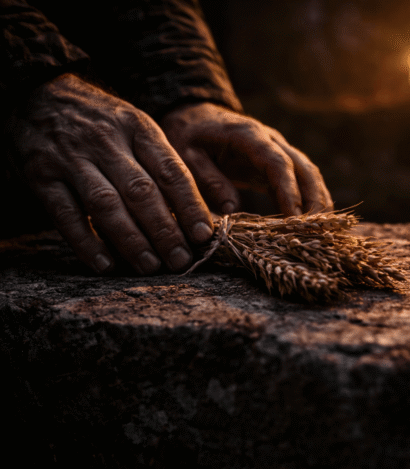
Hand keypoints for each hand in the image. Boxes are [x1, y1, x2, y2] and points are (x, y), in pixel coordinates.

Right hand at [6, 73, 213, 273]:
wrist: (39, 94)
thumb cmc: (102, 121)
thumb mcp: (136, 128)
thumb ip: (162, 164)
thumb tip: (195, 214)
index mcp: (138, 128)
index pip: (171, 171)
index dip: (190, 206)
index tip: (202, 236)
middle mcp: (106, 141)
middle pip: (141, 191)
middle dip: (165, 230)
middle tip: (181, 260)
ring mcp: (71, 157)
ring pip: (105, 204)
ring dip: (131, 240)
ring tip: (150, 266)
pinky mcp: (40, 174)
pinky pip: (65, 214)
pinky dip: (86, 242)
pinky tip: (105, 264)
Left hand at [160, 102, 332, 215]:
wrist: (194, 116)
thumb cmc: (188, 136)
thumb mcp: (186, 156)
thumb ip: (209, 180)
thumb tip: (231, 210)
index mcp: (250, 136)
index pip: (279, 164)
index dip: (289, 191)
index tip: (294, 218)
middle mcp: (272, 140)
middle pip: (304, 169)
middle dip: (314, 200)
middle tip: (316, 231)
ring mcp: (280, 150)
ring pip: (309, 174)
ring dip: (319, 201)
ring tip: (322, 231)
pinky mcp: (279, 163)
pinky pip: (303, 181)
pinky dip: (313, 200)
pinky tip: (316, 222)